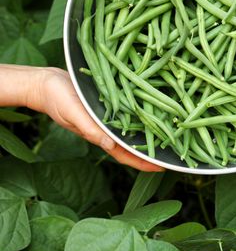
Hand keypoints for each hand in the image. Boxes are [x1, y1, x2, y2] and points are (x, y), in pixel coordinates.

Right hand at [28, 67, 163, 171]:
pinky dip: (138, 115)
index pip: (124, 154)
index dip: (143, 162)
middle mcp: (106, 128)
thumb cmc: (57, 99)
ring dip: (146, 132)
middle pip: (131, 144)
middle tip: (173, 150)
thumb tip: (109, 145)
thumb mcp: (73, 114)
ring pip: (130, 129)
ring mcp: (106, 117)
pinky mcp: (106, 104)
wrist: (46, 82)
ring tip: (166, 132)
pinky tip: (149, 111)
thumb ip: (90, 129)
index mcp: (99, 135)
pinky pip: (126, 112)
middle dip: (150, 149)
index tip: (162, 167)